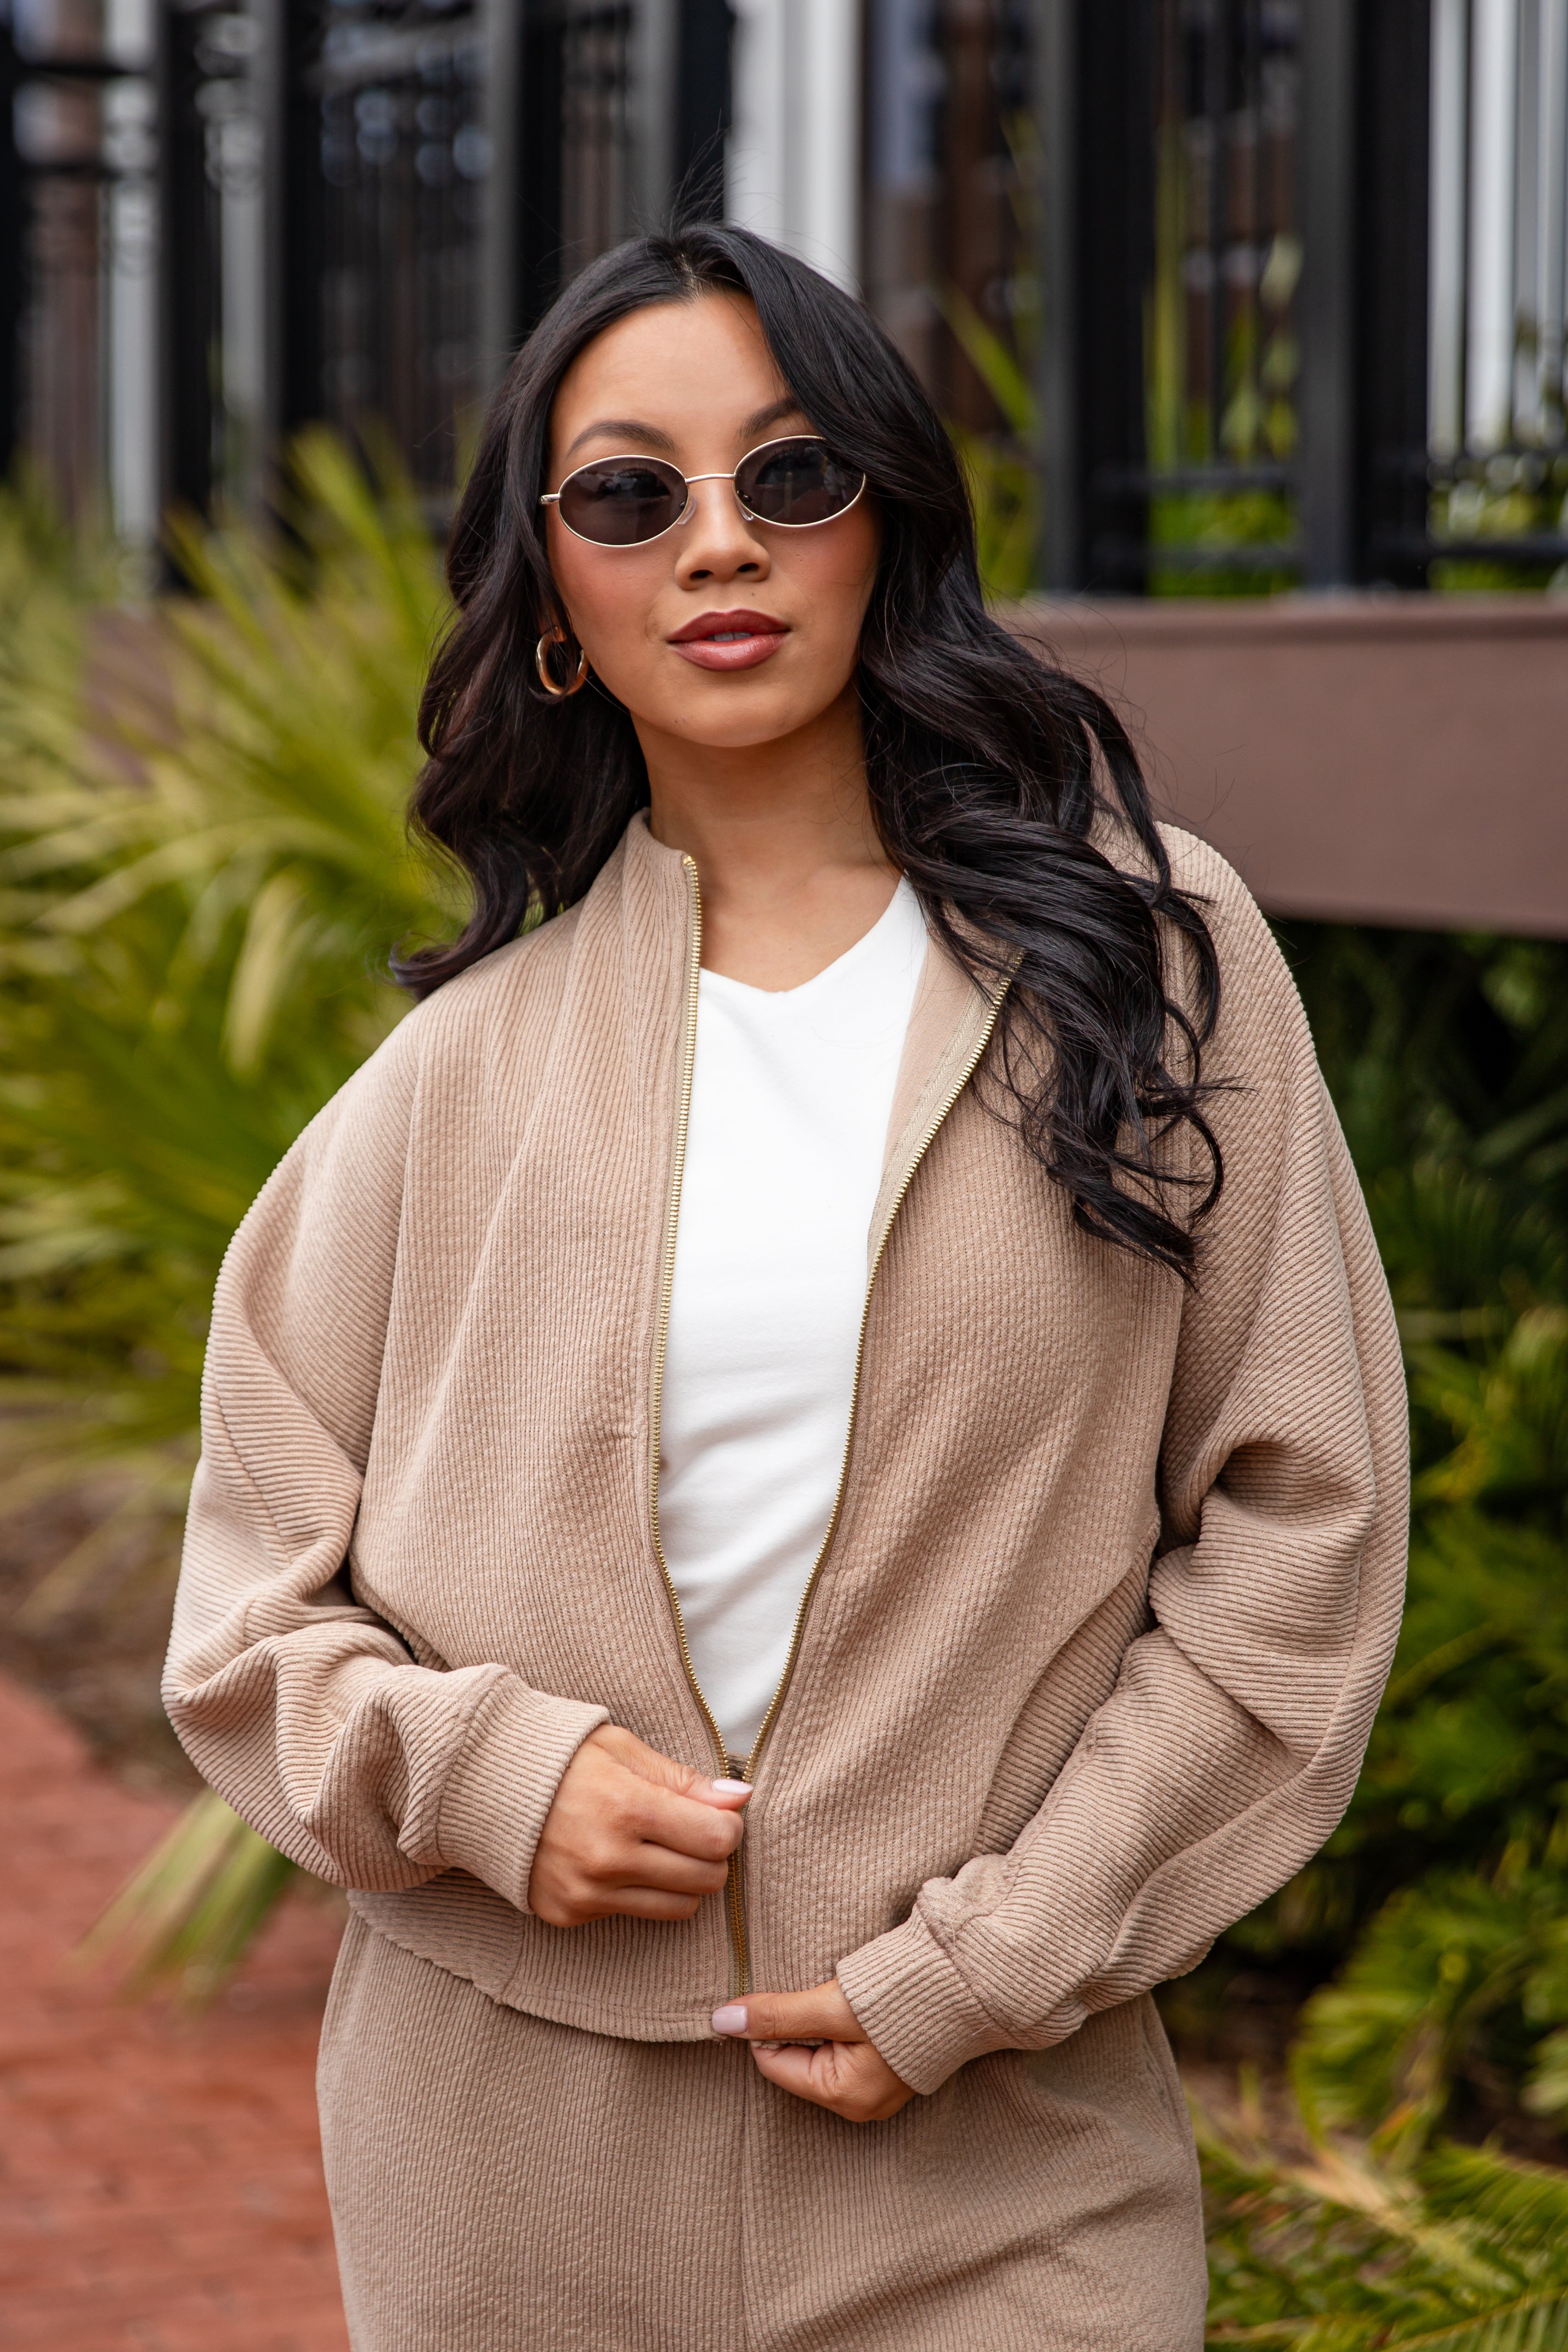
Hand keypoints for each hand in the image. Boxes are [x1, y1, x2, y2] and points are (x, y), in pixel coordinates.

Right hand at [528, 1724, 750, 1925]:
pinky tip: (614, 1860)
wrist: (481, 1784)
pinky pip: (633, 1914)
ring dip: (682, 1880)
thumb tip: (740, 1799)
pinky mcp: (569, 1914)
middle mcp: (608, 1859)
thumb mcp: (622, 1749)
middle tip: (690, 1829)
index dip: (729, 1826)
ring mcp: (586, 1893)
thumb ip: (683, 1779)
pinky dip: (638, 1891)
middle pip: (706, 1880)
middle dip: (711, 1855)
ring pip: (678, 1908)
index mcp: (627, 1808)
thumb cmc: (561, 1757)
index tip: (717, 1813)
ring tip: (657, 1846)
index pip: (716, 1839)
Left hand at [711, 1978, 914, 2121]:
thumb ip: (776, 2015)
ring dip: (821, 2021)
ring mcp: (878, 2089)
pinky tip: (862, 2006)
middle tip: (825, 1996)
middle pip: (795, 2059)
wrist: (970, 1983)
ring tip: (849, 2000)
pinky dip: (842, 2024)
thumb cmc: (902, 1998)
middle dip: (799, 2024)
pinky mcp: (890, 2067)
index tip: (793, 1993)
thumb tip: (719, 2021)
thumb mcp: (832, 2005)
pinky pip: (844, 2049)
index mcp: (843, 2097)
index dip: (771, 2022)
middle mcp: (859, 2103)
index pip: (772, 2061)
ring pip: (819, 2051)